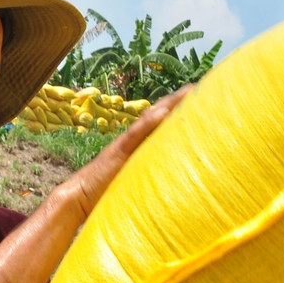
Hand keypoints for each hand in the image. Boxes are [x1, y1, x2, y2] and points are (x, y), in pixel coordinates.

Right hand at [67, 86, 191, 215]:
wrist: (81, 195)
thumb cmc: (109, 190)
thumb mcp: (138, 179)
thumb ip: (153, 173)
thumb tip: (176, 178)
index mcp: (140, 144)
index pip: (163, 122)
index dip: (180, 109)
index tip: (202, 99)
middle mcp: (135, 138)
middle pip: (160, 113)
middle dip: (179, 100)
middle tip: (202, 87)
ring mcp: (126, 142)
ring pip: (151, 117)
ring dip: (170, 103)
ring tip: (189, 91)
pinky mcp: (119, 151)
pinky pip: (136, 133)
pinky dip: (150, 121)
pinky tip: (164, 112)